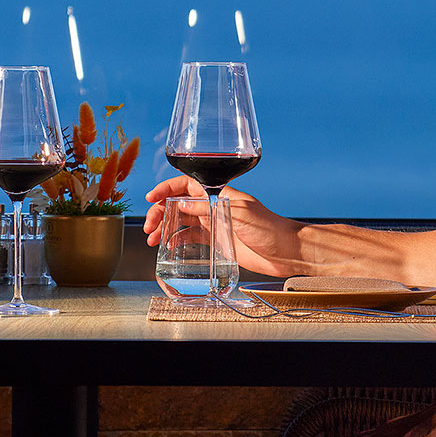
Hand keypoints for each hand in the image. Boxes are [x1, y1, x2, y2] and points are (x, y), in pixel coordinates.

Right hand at [141, 177, 306, 275]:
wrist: (287, 251)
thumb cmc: (270, 228)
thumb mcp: (238, 215)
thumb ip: (210, 209)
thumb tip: (182, 204)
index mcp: (219, 193)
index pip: (186, 184)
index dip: (166, 189)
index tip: (151, 198)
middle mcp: (214, 206)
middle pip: (179, 204)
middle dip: (160, 212)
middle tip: (149, 226)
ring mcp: (215, 223)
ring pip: (182, 221)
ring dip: (165, 227)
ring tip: (152, 239)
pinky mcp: (218, 240)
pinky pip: (192, 237)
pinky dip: (178, 240)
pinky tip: (168, 247)